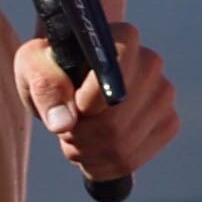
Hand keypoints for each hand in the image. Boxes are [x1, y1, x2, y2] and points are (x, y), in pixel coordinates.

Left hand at [14, 21, 177, 186]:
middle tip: (66, 130)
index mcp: (122, 37)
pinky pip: (134, 159)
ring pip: (123, 145)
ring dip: (89, 152)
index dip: (88, 102)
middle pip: (115, 121)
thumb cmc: (53, 67)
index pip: (114, 75)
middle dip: (81, 136)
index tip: (74, 106)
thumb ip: (44, 86)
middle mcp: (150, 63)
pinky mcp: (168, 122)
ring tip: (76, 138)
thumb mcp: (34, 67)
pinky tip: (94, 149)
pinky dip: (106, 164)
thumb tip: (63, 122)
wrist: (75, 77)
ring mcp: (163, 94)